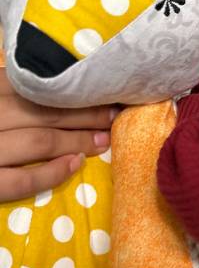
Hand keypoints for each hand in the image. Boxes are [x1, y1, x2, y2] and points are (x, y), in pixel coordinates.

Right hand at [0, 68, 115, 200]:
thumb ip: (15, 93)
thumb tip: (61, 88)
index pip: (35, 87)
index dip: (71, 90)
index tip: (100, 91)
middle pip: (44, 111)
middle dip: (85, 114)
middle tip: (114, 115)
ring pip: (40, 141)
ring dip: (78, 140)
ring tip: (104, 140)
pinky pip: (21, 180)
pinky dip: (51, 172)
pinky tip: (75, 164)